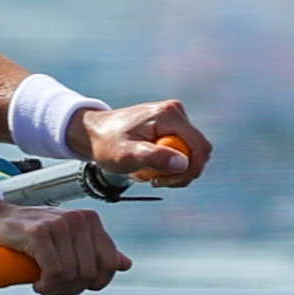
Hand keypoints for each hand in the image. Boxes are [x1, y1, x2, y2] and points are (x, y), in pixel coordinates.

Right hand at [0, 196, 130, 294]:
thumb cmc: (31, 235)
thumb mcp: (69, 241)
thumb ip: (97, 251)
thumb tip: (125, 264)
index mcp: (90, 220)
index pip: (110, 264)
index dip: (94, 283)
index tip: (75, 284)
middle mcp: (78, 219)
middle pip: (90, 274)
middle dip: (72, 288)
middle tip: (54, 286)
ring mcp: (59, 224)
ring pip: (72, 275)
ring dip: (57, 289)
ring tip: (44, 284)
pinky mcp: (39, 233)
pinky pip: (54, 272)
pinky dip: (47, 285)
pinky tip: (37, 282)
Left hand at [79, 98, 210, 186]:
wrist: (94, 133)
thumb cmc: (107, 143)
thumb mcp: (127, 154)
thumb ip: (155, 158)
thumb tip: (183, 163)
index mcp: (169, 115)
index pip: (200, 147)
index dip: (191, 170)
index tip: (167, 182)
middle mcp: (176, 112)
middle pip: (198, 151)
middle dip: (182, 172)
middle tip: (157, 181)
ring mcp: (174, 118)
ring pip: (191, 153)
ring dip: (175, 170)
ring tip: (150, 175)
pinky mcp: (170, 126)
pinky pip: (182, 150)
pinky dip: (169, 164)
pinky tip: (151, 166)